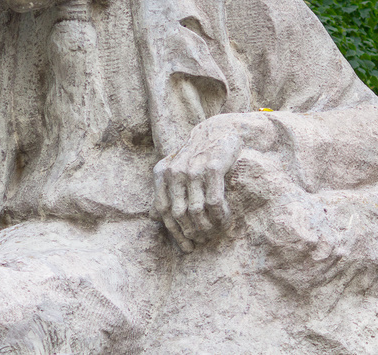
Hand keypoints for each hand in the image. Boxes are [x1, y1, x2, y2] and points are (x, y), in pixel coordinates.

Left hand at [154, 133, 242, 251]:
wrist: (217, 131)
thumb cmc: (196, 155)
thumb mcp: (175, 170)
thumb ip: (164, 191)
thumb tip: (153, 217)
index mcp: (162, 173)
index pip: (163, 210)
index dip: (175, 232)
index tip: (188, 247)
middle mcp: (175, 171)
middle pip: (179, 213)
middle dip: (192, 232)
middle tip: (205, 240)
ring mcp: (193, 169)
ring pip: (196, 210)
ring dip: (207, 227)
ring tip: (216, 233)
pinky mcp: (213, 168)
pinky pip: (214, 201)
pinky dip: (219, 216)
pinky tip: (225, 220)